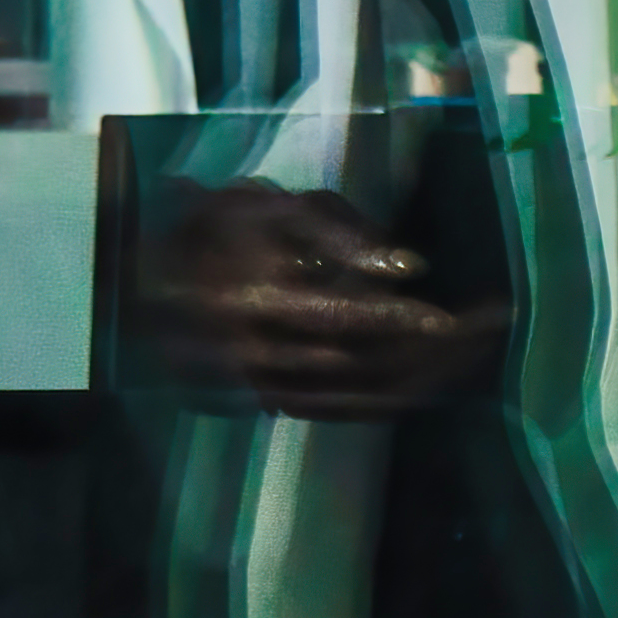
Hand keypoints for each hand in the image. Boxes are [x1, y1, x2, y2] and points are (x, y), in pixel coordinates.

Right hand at [135, 183, 503, 419]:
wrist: (133, 274)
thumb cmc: (214, 224)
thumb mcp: (271, 206)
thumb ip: (341, 235)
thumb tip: (412, 271)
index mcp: (255, 300)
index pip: (346, 320)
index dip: (405, 323)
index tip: (457, 320)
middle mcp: (254, 353)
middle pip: (359, 366)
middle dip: (429, 357)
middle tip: (485, 340)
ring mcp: (252, 385)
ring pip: (350, 397)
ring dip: (416, 386)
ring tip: (470, 365)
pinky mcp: (252, 400)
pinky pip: (327, 411)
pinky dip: (378, 404)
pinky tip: (419, 392)